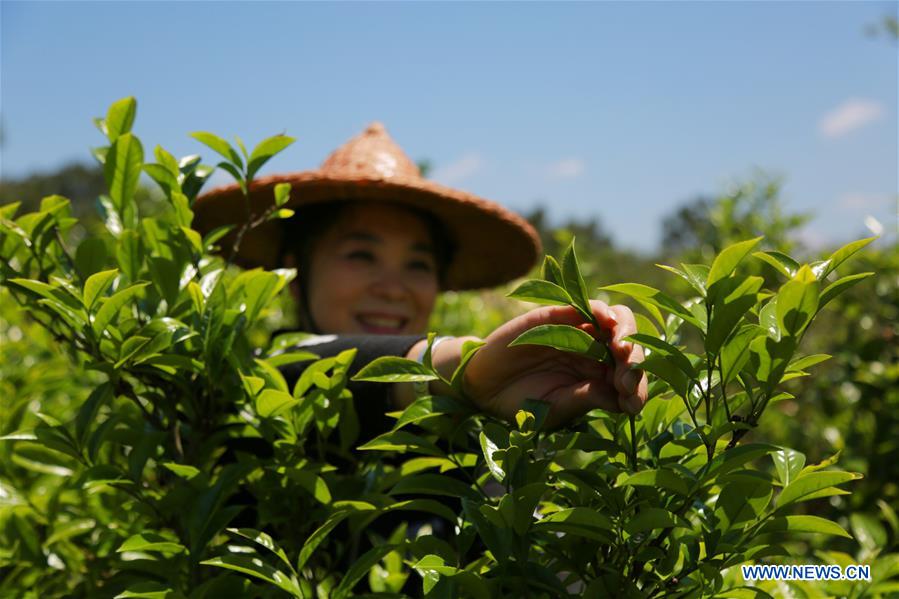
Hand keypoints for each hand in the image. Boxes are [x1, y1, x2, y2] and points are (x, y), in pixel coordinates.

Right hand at [461, 300, 646, 428]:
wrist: (484, 385)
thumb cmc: (522, 403)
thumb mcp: (556, 409)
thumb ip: (585, 400)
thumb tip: (620, 399)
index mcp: (600, 379)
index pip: (631, 379)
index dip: (637, 389)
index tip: (630, 404)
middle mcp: (596, 354)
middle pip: (631, 348)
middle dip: (637, 363)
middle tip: (626, 381)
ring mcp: (579, 333)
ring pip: (618, 322)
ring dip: (627, 334)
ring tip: (623, 350)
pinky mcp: (559, 316)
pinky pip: (587, 307)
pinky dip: (602, 311)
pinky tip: (607, 322)